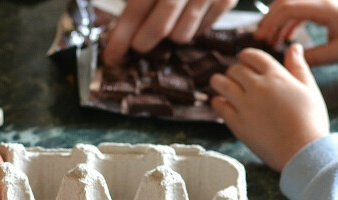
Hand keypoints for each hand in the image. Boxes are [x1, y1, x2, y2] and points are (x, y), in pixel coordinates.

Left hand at [103, 0, 237, 65]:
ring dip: (168, 35)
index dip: (121, 37)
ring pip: (182, 35)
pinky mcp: (226, 0)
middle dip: (143, 41)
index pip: (135, 12)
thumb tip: (119, 29)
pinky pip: (202, 30)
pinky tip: (183, 16)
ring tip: (163, 21)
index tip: (111, 56)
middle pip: (160, 28)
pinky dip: (190, 28)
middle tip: (138, 43)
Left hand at [210, 44, 328, 171]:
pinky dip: (217, 102)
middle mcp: (257, 87)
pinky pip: (219, 106)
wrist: (303, 151)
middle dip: (234, 71)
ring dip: (218, 81)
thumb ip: (299, 67)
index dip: (246, 56)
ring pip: (221, 84)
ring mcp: (245, 105)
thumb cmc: (311, 121)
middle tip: (235, 76)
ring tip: (219, 83)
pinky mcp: (237, 123)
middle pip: (235, 69)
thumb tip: (294, 47)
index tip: (244, 60)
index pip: (253, 56)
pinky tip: (220, 102)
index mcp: (276, 76)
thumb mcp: (310, 90)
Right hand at [253, 0, 337, 65]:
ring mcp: (325, 0)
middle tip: (260, 38)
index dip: (270, 22)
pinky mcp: (326, 5)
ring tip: (270, 40)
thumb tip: (289, 61)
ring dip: (278, 20)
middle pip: (285, 1)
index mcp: (326, 7)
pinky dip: (290, 20)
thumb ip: (312, 57)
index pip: (288, 7)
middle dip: (269, 19)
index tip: (260, 38)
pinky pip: (302, 8)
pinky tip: (285, 36)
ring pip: (292, 4)